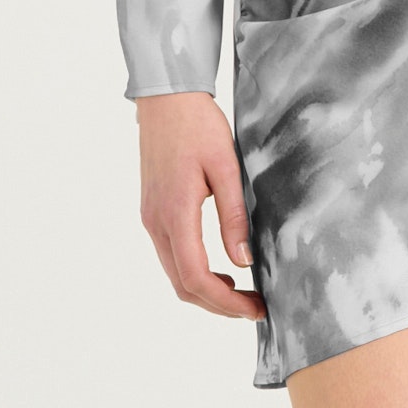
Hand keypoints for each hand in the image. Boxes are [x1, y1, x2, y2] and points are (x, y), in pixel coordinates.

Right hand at [136, 90, 266, 321]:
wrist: (166, 99)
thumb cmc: (198, 126)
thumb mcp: (226, 168)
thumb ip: (234, 217)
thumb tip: (244, 262)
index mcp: (175, 214)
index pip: (196, 278)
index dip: (227, 302)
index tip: (256, 308)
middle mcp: (156, 223)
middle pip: (183, 285)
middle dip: (219, 305)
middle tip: (255, 307)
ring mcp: (150, 219)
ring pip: (175, 274)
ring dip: (206, 292)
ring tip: (242, 293)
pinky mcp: (153, 213)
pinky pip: (171, 257)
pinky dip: (195, 273)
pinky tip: (221, 269)